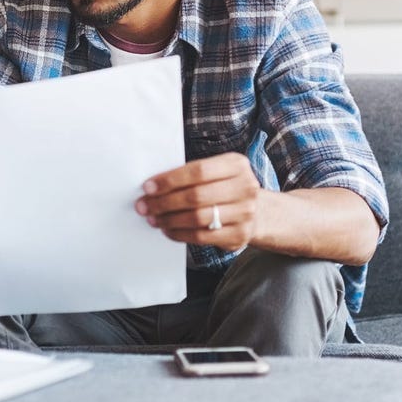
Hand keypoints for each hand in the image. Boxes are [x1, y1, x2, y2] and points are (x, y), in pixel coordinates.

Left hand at [135, 153, 259, 251]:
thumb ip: (191, 175)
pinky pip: (202, 236)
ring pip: (197, 218)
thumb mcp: (217, 172)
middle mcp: (245, 187)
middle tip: (144, 206)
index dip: (170, 180)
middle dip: (164, 202)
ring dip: (169, 220)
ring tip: (153, 218)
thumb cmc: (225, 188)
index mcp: (236, 165)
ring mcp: (245, 213)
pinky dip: (180, 234)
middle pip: (196, 196)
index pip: (198, 171)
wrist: (258, 212)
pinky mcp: (239, 235)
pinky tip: (168, 230)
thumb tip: (153, 187)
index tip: (148, 187)